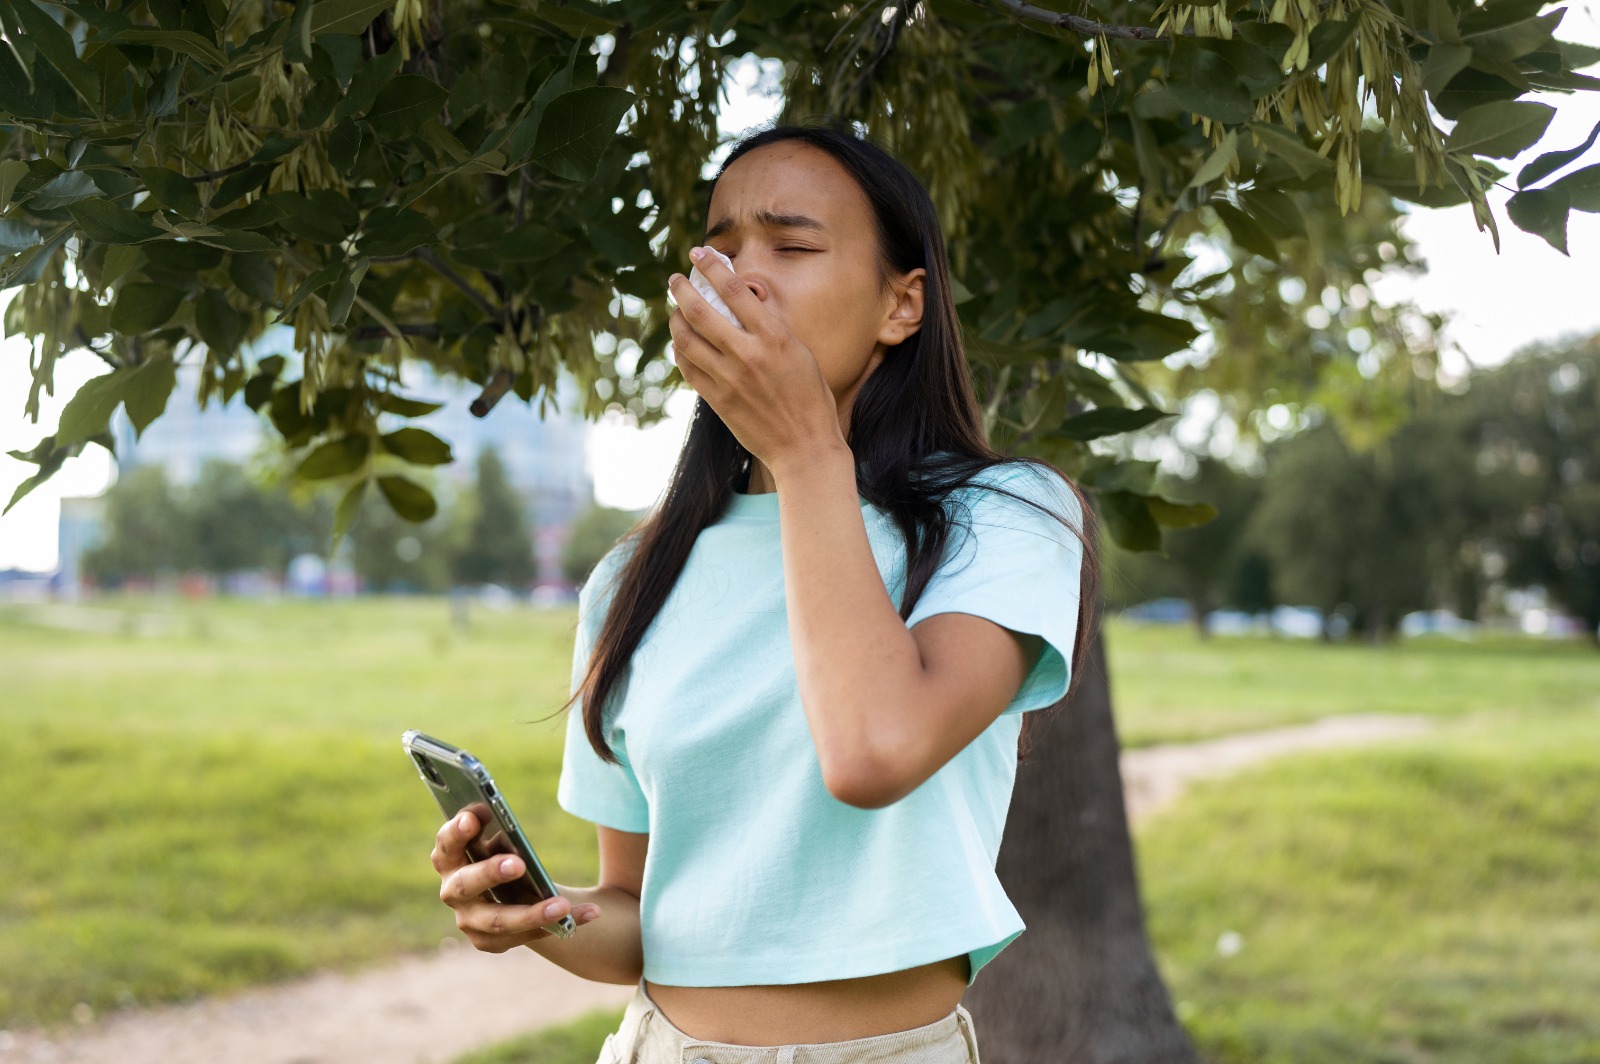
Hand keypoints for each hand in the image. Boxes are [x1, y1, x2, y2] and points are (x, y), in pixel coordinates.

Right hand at [431, 809, 599, 952]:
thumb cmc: (504, 854)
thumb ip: (501, 834)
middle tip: (519, 863)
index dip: (455, 831)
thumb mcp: (502, 842)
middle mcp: (452, 892)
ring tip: (563, 905)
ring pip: (499, 920)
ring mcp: (469, 921)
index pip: (446, 844)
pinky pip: (528, 935)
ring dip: (532, 913)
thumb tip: (506, 827)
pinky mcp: (489, 941)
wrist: (518, 893)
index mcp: (449, 859)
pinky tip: (590, 912)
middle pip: (465, 884)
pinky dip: (562, 923)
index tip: (474, 816)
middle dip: (490, 873)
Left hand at [667, 246, 846, 475]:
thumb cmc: (810, 399)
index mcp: (774, 337)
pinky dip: (680, 352)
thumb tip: (746, 307)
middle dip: (681, 289)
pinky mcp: (718, 400)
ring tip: (674, 312)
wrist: (804, 447)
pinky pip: (688, 369)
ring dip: (675, 320)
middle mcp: (748, 354)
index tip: (700, 254)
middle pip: (700, 311)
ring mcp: (729, 379)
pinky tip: (681, 344)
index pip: (734, 290)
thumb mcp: (801, 354)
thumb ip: (772, 330)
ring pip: (686, 340)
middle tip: (675, 280)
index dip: (712, 267)